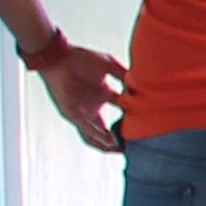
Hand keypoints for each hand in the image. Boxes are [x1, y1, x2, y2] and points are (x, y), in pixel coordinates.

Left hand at [26, 39, 132, 154]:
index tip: (147, 123)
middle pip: (107, 130)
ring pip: (94, 135)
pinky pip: (86, 128)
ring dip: (107, 144)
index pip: (122, 111)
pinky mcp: (71, 114)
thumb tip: (140, 81)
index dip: (133, 117)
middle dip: (119, 140)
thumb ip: (123, 74)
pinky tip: (109, 140)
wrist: (58, 56)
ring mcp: (81, 112)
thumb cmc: (79, 58)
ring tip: (120, 149)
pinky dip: (98, 135)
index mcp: (102, 95)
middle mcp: (92, 106)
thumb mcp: (108, 65)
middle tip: (134, 147)